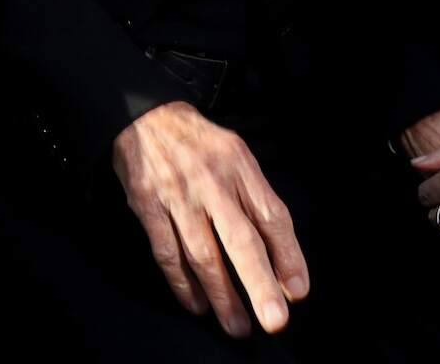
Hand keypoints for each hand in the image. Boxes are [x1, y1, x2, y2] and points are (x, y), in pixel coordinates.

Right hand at [113, 101, 307, 337]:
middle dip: (259, 284)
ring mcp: (176, 194)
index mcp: (239, 166)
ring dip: (222, 295)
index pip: (271, 216)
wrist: (142, 115)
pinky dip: (180, 282)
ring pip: (202, 254)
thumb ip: (257, 198)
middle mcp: (210, 180)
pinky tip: (196, 303)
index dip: (288, 256)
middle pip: (240, 240)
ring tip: (237, 325)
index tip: (297, 291)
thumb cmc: (197, 143)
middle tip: (274, 319)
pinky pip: (166, 251)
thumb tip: (280, 255)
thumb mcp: (236, 154)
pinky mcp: (146, 204)